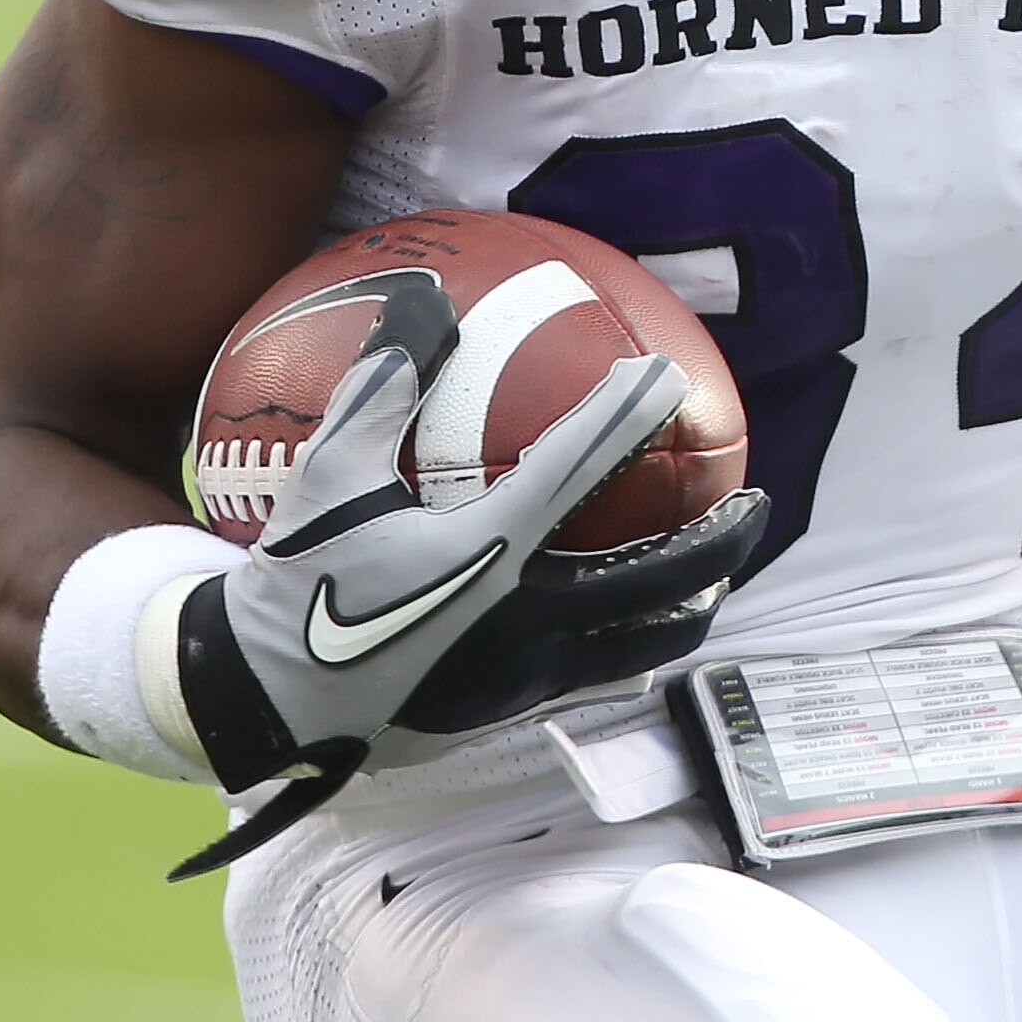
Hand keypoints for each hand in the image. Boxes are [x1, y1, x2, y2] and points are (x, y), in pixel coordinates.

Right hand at [157, 280, 763, 871]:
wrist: (266, 707)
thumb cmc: (296, 586)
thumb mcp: (326, 480)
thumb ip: (377, 392)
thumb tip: (424, 308)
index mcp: (487, 554)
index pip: (578, 469)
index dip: (627, 415)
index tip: (667, 377)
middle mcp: (526, 620)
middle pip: (660, 581)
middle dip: (721, 538)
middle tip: (755, 498)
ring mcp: (526, 677)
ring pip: (644, 644)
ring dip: (691, 603)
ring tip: (716, 572)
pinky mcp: (511, 713)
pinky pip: (600, 674)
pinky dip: (636, 641)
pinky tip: (633, 622)